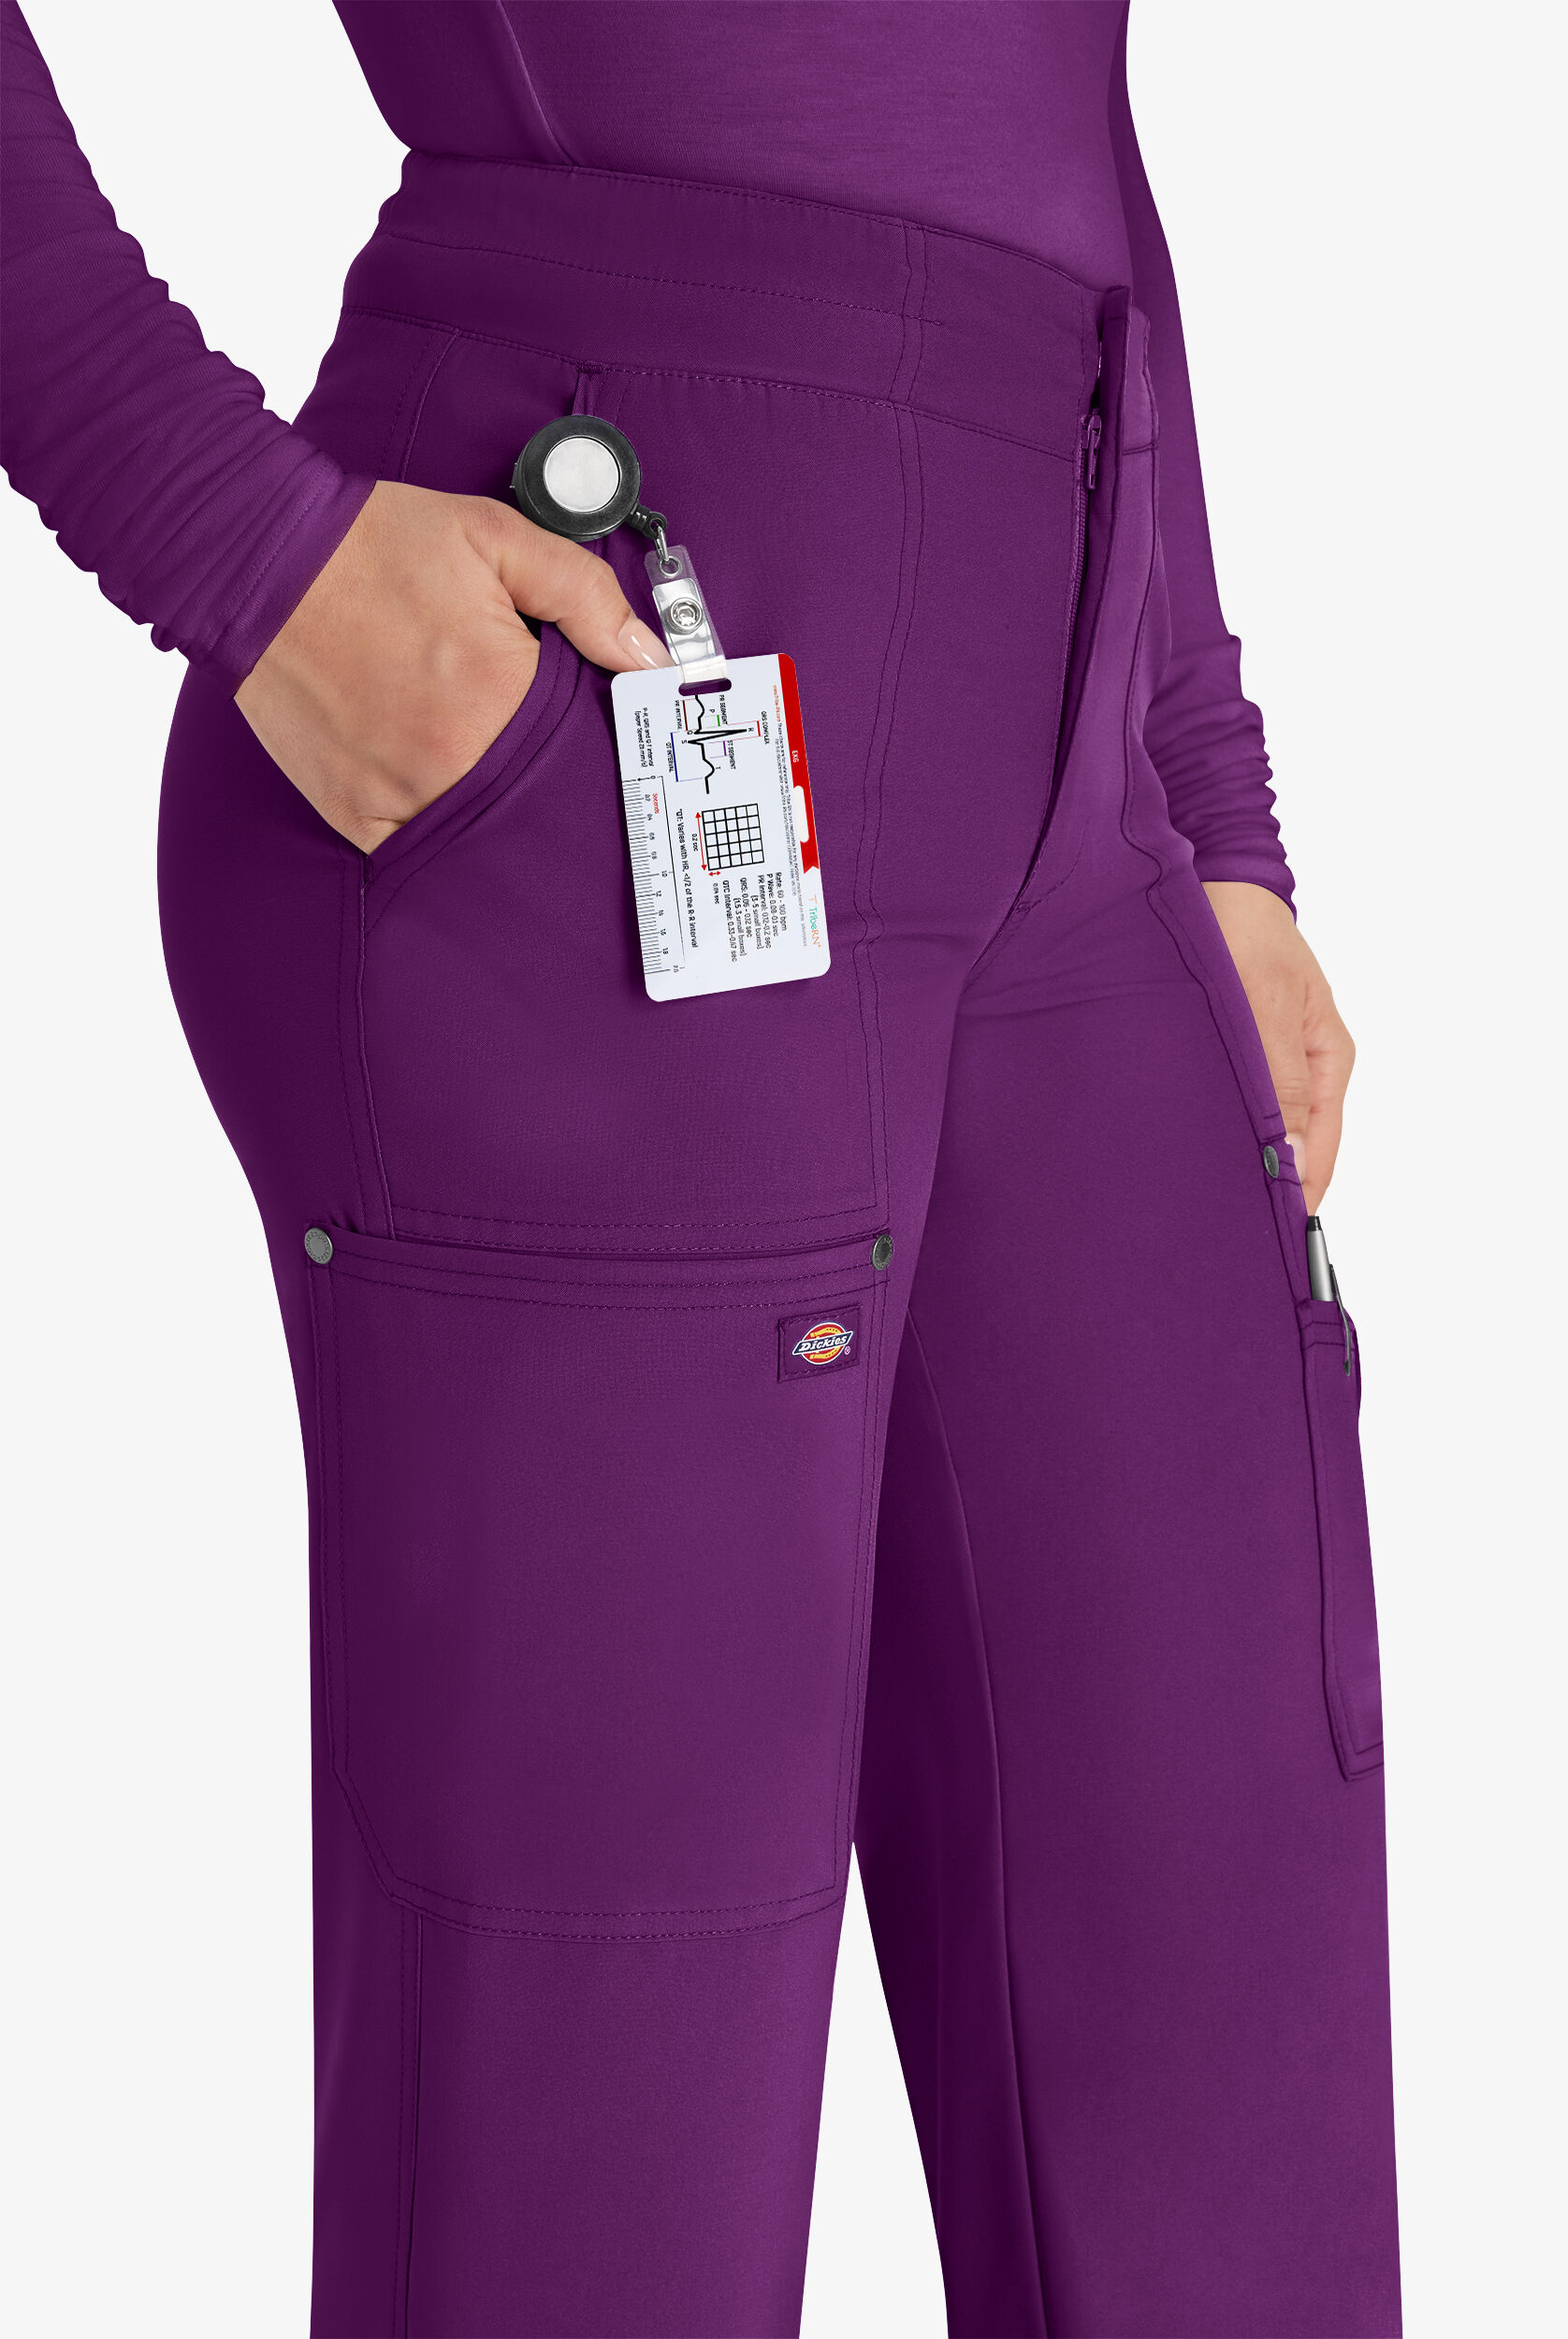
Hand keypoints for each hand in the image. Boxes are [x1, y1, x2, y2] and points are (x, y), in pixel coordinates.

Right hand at [234, 479, 671, 852]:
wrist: (260, 560)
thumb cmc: (377, 544)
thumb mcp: (498, 540)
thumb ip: (586, 597)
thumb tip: (651, 659)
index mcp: (499, 697)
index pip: (589, 756)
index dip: (608, 757)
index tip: (622, 758)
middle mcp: (452, 761)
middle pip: (540, 806)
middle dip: (563, 797)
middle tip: (583, 790)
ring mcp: (400, 797)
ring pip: (484, 838)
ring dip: (507, 823)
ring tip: (520, 799)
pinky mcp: (355, 815)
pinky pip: (420, 849)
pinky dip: (444, 835)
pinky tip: (459, 808)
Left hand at [1202, 880, 1354, 1212]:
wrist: (1209, 877)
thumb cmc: (1242, 930)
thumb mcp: (1263, 1006)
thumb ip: (1277, 1083)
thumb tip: (1289, 1157)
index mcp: (1328, 1059)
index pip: (1320, 1151)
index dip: (1295, 1195)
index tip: (1265, 1237)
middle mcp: (1303, 1067)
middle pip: (1290, 1147)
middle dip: (1261, 1185)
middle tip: (1220, 1229)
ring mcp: (1270, 1060)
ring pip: (1258, 1128)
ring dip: (1231, 1156)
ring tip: (1195, 1199)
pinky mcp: (1236, 1051)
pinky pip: (1231, 1103)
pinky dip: (1213, 1127)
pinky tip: (1182, 1148)